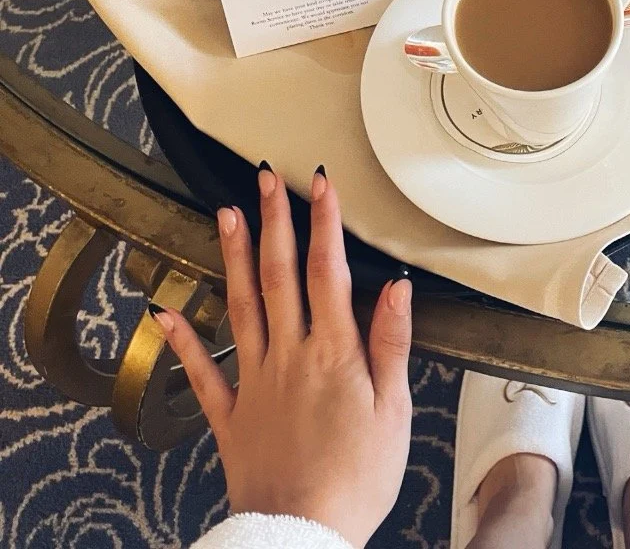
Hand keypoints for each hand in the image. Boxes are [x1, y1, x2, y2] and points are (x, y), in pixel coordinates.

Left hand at [151, 166, 412, 547]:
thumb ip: (392, 344)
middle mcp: (290, 356)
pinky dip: (184, 338)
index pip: (328, 272)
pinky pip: (202, 370)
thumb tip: (398, 289)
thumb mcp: (394, 410)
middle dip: (274, 221)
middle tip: (266, 179)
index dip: (325, 223)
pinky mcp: (231, 413)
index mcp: (334, 353)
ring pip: (241, 306)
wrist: (302, 534)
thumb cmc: (357, 477)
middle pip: (279, 275)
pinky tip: (168, 309)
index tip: (320, 185)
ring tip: (227, 214)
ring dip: (233, 257)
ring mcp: (255, 382)